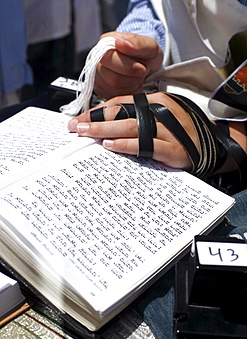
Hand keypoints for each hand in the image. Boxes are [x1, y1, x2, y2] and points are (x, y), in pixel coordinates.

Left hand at [68, 92, 199, 170]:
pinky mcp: (173, 149)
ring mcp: (167, 130)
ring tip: (86, 135)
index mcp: (153, 101)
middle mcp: (159, 112)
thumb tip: (102, 121)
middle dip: (95, 122)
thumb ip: (134, 115)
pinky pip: (146, 146)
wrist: (208, 143)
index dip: (96, 112)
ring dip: (106, 131)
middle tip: (75, 127)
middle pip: (121, 114)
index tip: (78, 120)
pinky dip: (127, 146)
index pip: (119, 103)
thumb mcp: (156, 116)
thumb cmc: (176, 130)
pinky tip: (111, 146)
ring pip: (131, 128)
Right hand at [94, 32, 162, 98]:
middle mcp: (97, 60)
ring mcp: (98, 76)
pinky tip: (131, 84)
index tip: (142, 68)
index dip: (128, 68)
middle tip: (141, 72)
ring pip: (115, 90)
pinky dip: (128, 93)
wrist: (147, 64)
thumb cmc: (145, 53)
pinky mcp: (101, 89)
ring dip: (131, 86)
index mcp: (105, 43)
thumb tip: (120, 43)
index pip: (110, 60)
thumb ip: (136, 43)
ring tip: (136, 77)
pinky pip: (115, 97)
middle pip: (113, 79)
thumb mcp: (148, 44)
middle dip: (132, 78)